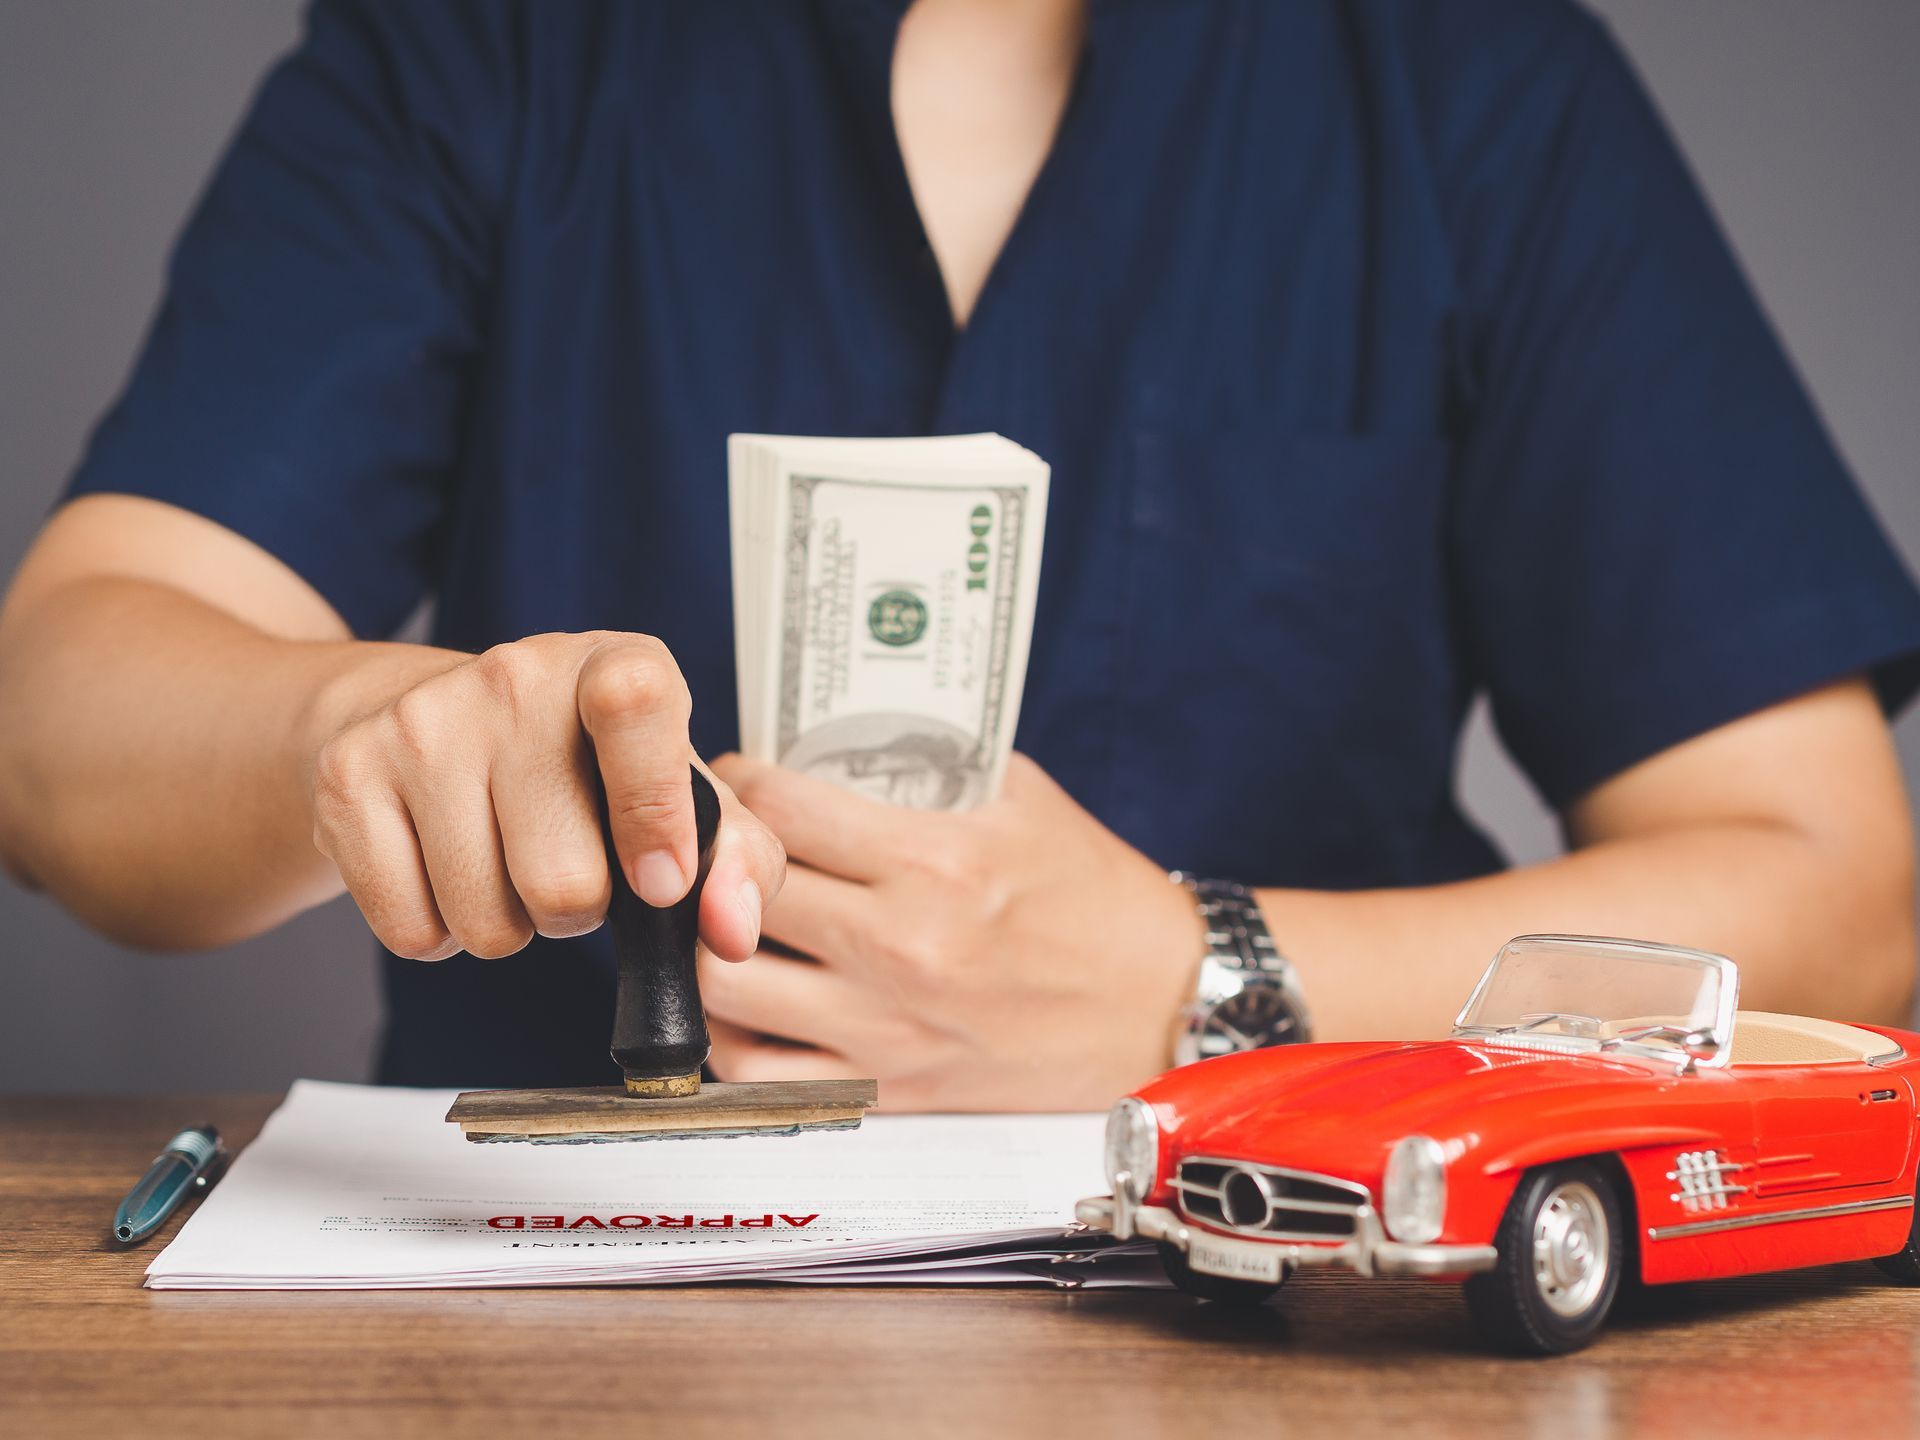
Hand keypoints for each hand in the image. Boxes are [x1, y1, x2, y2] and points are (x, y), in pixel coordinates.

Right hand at [306, 632, 783, 960]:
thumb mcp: (682, 793)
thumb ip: (738, 862)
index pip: (636, 705)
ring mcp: (423, 722)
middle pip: (562, 881)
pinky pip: (411, 931)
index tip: (659, 882)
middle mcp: (516, 677)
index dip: (653, 812)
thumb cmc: (583, 765)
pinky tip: (447, 870)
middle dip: (575, 910)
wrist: (439, 721)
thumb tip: (730, 929)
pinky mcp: (349, 776)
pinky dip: (438, 932)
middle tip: (566, 863)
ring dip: (508, 925)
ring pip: (485, 921)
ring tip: (506, 862)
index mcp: (614, 665)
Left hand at [702, 752, 1201, 1109]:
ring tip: (723, 921)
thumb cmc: (1097, 898)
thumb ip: (926, 765)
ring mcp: (887, 1028)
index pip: (777, 806)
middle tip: (716, 843)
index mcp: (934, 862)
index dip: (739, 779)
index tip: (741, 777)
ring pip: (723, 988)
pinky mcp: (888, 1087)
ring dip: (706, 947)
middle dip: (709, 855)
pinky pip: (757, 1073)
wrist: (1164, 1004)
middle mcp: (900, 948)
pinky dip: (731, 1037)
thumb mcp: (1021, 799)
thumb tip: (832, 730)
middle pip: (732, 892)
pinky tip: (750, 998)